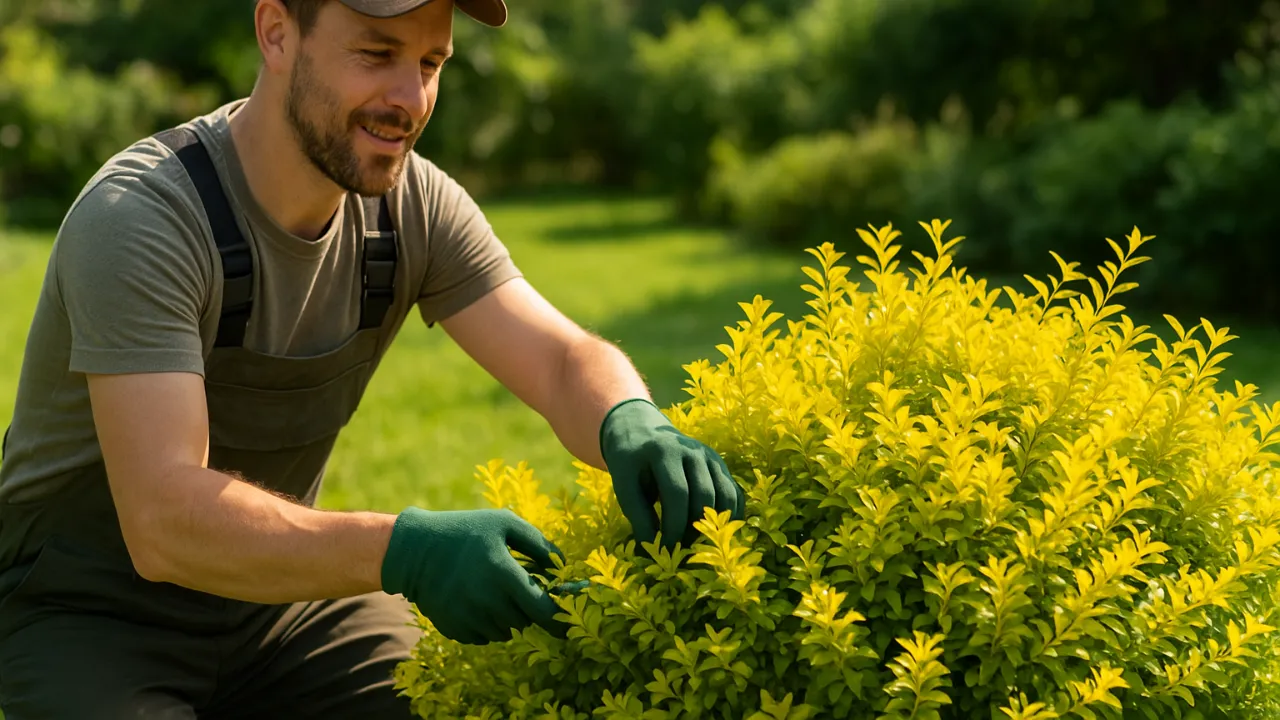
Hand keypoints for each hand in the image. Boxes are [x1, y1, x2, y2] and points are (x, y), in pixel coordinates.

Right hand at [379, 507, 564, 644]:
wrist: (414, 550)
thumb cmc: (465, 531)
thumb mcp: (504, 523)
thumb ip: (539, 544)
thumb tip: (563, 567)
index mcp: (503, 573)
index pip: (542, 610)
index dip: (559, 620)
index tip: (567, 624)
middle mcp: (487, 601)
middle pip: (525, 621)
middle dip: (527, 608)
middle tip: (516, 587)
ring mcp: (469, 618)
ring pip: (506, 631)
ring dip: (508, 617)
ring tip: (492, 590)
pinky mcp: (455, 629)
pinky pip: (484, 636)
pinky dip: (487, 623)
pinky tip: (475, 600)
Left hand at [599, 398, 744, 549]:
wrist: (643, 432)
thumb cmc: (631, 464)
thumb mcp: (624, 485)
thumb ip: (638, 515)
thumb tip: (653, 551)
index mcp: (665, 451)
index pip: (677, 492)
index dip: (674, 525)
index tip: (665, 550)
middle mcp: (693, 450)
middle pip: (704, 496)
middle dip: (693, 528)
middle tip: (680, 551)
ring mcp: (711, 457)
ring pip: (725, 496)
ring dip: (714, 526)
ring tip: (694, 544)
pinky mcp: (721, 466)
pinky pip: (734, 494)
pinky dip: (730, 517)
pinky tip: (716, 534)